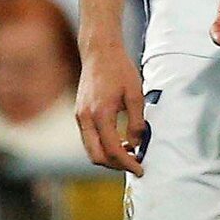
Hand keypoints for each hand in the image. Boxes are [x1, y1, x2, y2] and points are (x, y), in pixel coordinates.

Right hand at [74, 42, 145, 175]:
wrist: (100, 51)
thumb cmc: (119, 70)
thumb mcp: (135, 95)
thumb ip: (137, 122)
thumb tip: (137, 144)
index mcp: (101, 114)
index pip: (113, 150)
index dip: (127, 163)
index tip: (140, 168)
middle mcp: (85, 118)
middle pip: (96, 156)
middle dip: (115, 165)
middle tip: (133, 164)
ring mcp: (79, 116)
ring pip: (90, 149)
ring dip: (108, 156)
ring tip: (128, 152)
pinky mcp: (79, 113)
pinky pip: (88, 138)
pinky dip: (102, 145)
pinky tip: (118, 140)